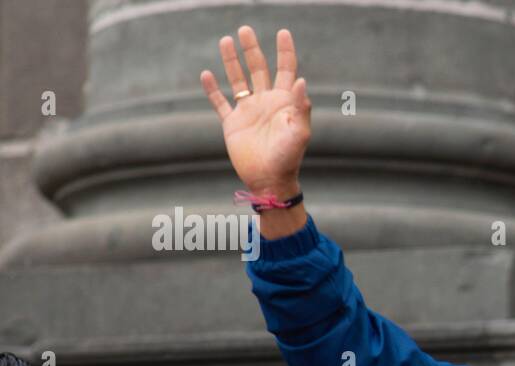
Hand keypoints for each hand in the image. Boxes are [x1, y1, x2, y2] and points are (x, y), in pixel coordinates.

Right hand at [200, 26, 310, 198]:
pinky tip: (206, 74)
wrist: (269, 180)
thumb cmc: (288, 158)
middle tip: (245, 29)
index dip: (285, 51)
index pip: (286, 70)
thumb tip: (301, 80)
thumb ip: (300, 107)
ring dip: (232, 61)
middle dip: (252, 49)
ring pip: (238, 80)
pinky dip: (212, 89)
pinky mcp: (232, 123)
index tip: (283, 33)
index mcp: (284, 102)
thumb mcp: (299, 133)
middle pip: (258, 68)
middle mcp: (266, 102)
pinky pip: (220, 102)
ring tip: (226, 40)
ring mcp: (248, 111)